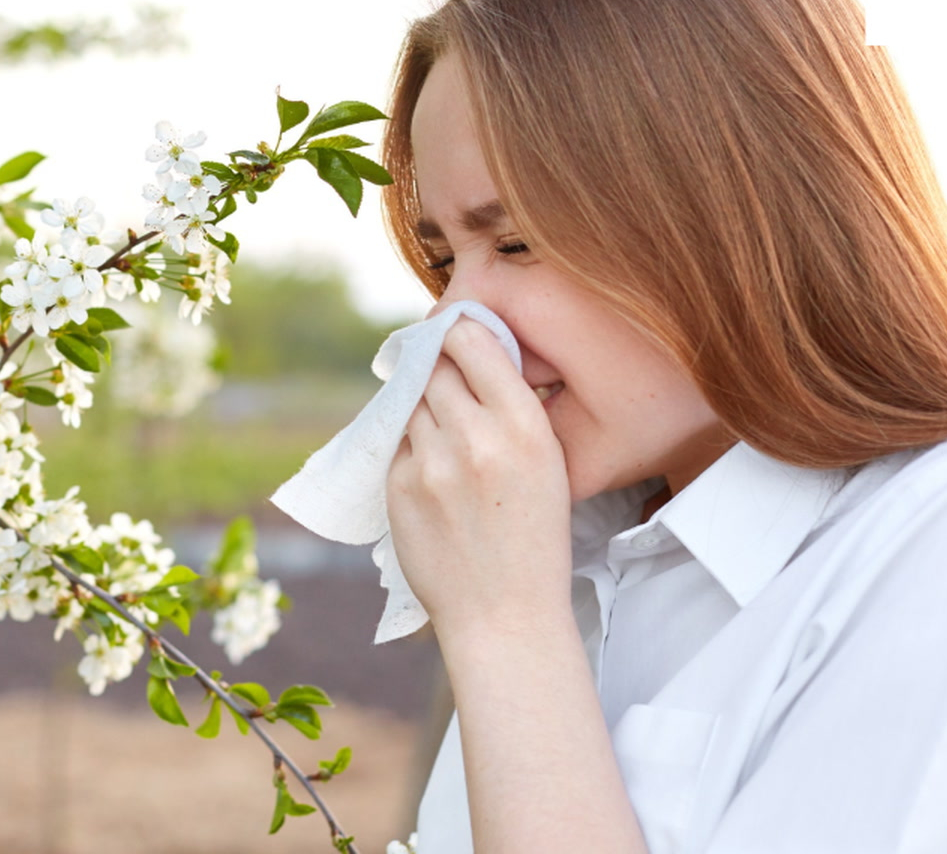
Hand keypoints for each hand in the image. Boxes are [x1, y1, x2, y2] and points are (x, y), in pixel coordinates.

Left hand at [385, 317, 574, 644]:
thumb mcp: (549, 464)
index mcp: (525, 426)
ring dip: (422, 408)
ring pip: (411, 403)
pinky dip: (410, 447)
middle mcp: (475, 436)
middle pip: (435, 367)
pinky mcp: (399, 486)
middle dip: (438, 368)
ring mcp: (432, 462)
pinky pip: (397, 443)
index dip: (458, 332)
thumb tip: (470, 355)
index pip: (473, 342)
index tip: (453, 333)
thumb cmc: (533, 538)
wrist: (504, 614)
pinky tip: (433, 473)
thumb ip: (511, 409)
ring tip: (445, 437)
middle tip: (444, 380)